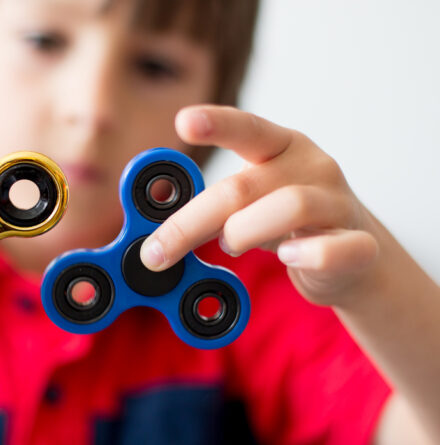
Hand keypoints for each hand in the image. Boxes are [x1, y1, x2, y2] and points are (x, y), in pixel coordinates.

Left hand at [140, 105, 379, 306]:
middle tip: (156, 251)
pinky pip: (338, 248)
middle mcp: (312, 167)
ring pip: (290, 207)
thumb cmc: (287, 225)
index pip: (247, 128)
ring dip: (243, 232)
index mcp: (281, 147)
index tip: (183, 121)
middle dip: (190, 222)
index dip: (216, 123)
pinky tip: (288, 257)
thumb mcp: (249, 204)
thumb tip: (154, 233)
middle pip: (244, 186)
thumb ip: (209, 208)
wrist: (356, 259)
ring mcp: (338, 204)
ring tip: (230, 247)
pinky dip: (310, 254)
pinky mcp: (360, 246)